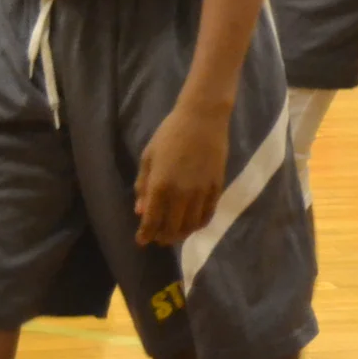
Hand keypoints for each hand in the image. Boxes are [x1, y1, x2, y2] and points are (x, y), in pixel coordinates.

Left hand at [134, 98, 230, 245]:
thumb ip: (143, 186)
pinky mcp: (217, 187)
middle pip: (172, 228)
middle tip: (158, 238)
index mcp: (161, 186)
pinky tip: (193, 223)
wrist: (203, 118)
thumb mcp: (149, 157)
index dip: (146, 235)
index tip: (142, 241)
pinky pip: (208, 214)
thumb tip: (140, 211)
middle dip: (162, 237)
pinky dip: (199, 224)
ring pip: (191, 225)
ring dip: (181, 234)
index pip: (152, 221)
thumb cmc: (170, 134)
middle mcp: (181, 194)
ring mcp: (201, 192)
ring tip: (175, 233)